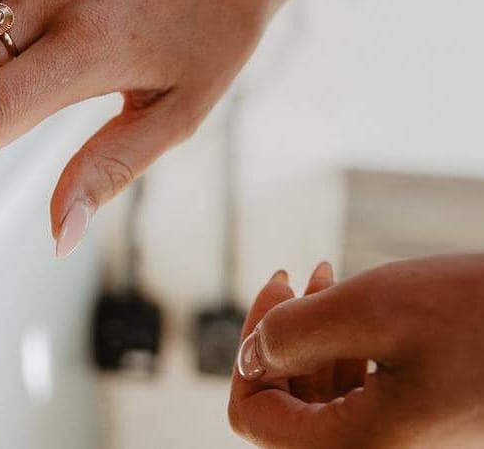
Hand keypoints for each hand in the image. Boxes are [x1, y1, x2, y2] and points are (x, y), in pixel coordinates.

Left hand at [229, 255, 483, 448]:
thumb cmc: (481, 316)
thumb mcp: (373, 309)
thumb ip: (293, 334)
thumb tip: (247, 358)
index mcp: (356, 448)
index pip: (252, 416)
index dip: (249, 348)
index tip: (278, 287)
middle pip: (284, 405)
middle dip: (281, 334)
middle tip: (302, 276)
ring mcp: (400, 442)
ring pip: (319, 396)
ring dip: (311, 335)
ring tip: (326, 278)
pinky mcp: (421, 423)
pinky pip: (357, 392)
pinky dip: (344, 345)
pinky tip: (355, 302)